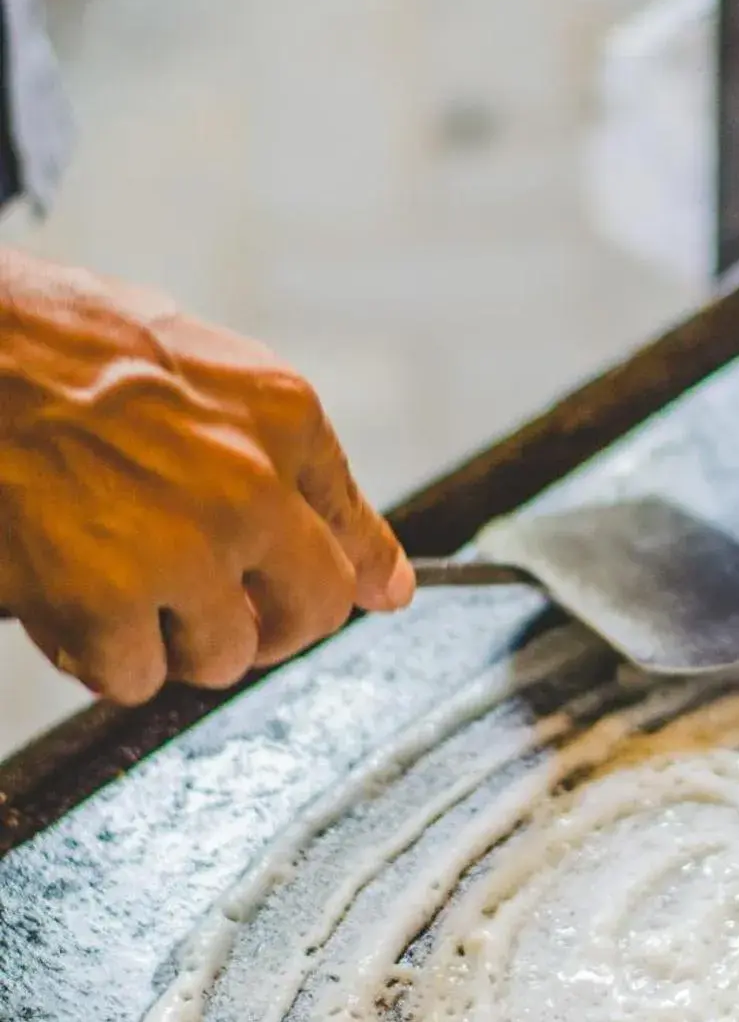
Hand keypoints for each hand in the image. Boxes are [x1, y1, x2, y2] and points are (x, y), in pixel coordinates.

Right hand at [0, 249, 413, 703]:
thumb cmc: (66, 343)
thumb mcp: (210, 370)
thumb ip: (299, 464)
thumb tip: (389, 582)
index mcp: (284, 419)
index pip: (356, 538)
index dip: (356, 578)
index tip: (371, 598)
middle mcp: (250, 488)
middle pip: (311, 616)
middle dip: (270, 625)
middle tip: (217, 607)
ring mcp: (181, 551)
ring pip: (221, 657)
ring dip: (173, 638)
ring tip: (120, 579)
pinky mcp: (105, 603)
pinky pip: (134, 678)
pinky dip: (99, 654)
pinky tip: (71, 597)